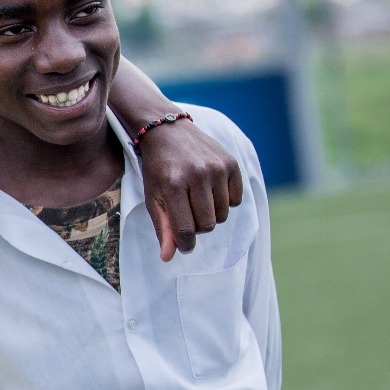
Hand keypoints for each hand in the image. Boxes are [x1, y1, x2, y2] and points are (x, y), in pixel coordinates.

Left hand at [137, 120, 243, 261]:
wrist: (168, 132)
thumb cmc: (158, 169)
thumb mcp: (153, 198)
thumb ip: (163, 228)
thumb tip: (169, 257)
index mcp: (173, 185)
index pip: (186, 231)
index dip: (185, 244)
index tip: (183, 244)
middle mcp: (197, 175)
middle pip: (207, 225)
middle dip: (197, 227)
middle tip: (187, 213)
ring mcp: (217, 168)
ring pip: (223, 215)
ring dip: (211, 215)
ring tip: (197, 200)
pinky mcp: (231, 163)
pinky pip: (236, 200)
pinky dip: (225, 202)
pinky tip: (211, 189)